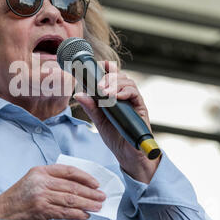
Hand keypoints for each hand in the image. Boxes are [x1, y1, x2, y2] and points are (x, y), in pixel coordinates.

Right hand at [0, 164, 105, 219]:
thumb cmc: (21, 194)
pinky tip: (85, 215)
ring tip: (97, 206)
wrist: (3, 209)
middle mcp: (41, 181)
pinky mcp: (41, 209)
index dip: (85, 176)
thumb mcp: (35, 179)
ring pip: (70, 199)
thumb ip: (53, 179)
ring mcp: (41, 195)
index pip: (68, 171)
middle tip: (101, 197)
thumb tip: (80, 185)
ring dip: (87, 204)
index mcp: (41, 171)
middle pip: (72, 186)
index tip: (96, 183)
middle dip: (90, 192)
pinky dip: (77, 214)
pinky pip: (64, 212)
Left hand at [74, 61, 159, 182]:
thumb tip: (78, 94)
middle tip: (98, 86)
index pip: (113, 77)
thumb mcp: (99, 121)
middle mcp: (126, 97)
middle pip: (120, 77)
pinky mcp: (141, 108)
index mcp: (115, 97)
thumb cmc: (116, 137)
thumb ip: (91, 108)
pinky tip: (116, 96)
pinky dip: (125, 92)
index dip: (108, 68)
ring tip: (105, 92)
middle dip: (108, 78)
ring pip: (128, 82)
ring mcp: (134, 102)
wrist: (128, 155)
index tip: (100, 65)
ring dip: (115, 84)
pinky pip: (135, 94)